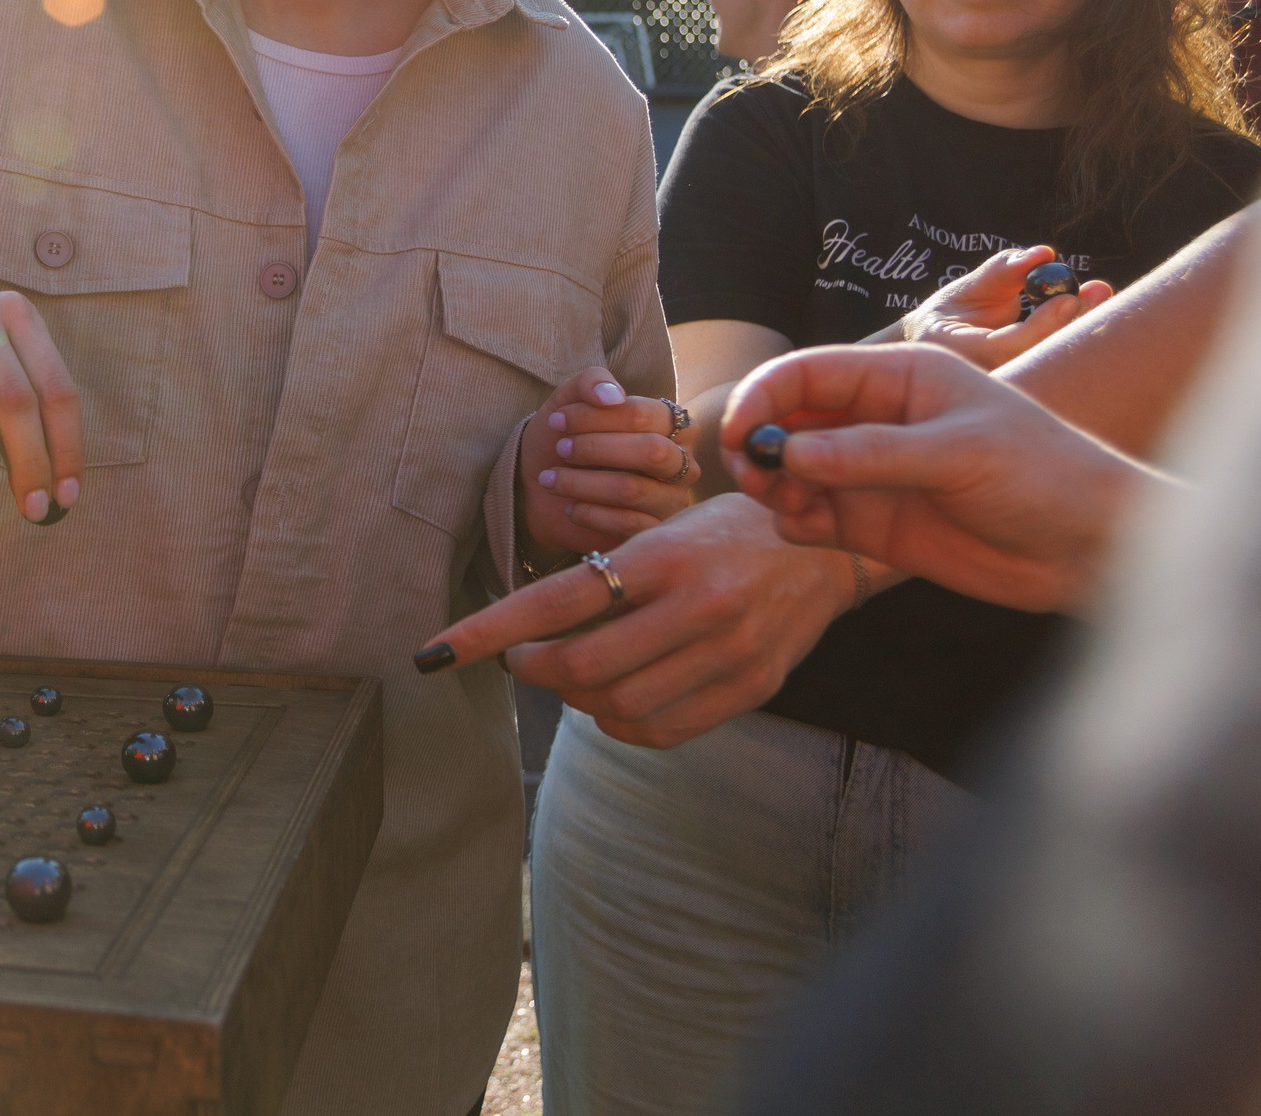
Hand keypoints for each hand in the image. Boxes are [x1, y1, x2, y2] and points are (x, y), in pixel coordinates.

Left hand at [418, 493, 857, 747]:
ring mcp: (728, 655)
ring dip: (574, 697)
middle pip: (579, 667)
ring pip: (615, 706)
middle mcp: (697, 607)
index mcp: (663, 556)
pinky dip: (618, 721)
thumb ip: (606, 579)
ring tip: (572, 671)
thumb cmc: (724, 532)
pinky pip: (659, 729)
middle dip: (529, 668)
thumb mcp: (662, 532)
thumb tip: (531, 633)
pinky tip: (614, 697)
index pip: (554, 601)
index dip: (486, 632)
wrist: (827, 550)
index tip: (434, 653)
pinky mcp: (749, 689)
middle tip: (518, 657)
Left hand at [518, 366, 700, 555]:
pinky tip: (570, 507)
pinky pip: (627, 524)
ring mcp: (672, 500)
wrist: (541, 488)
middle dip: (595, 448)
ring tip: (551, 480)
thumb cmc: (563, 438)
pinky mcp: (654, 533)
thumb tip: (613, 395)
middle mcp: (682, 461)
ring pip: (633, 489)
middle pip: (651, 451)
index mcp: (672, 424)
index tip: (557, 420)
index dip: (597, 416)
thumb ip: (591, 382)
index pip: (644, 414)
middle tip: (560, 449)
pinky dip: (590, 513)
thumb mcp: (568, 401)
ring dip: (582, 483)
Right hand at [722, 344, 1148, 613]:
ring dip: (773, 487)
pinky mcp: (872, 523)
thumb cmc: (1044, 476)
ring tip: (793, 509)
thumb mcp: (959, 454)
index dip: (762, 397)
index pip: (807, 373)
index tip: (738, 435)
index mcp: (900, 377)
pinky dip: (793, 522)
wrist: (1092, 549)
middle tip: (757, 481)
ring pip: (789, 470)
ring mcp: (871, 472)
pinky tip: (811, 530)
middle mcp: (876, 420)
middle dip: (758, 446)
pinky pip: (808, 515)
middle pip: (785, 420)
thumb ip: (870, 455)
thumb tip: (786, 455)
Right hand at [900, 245, 1112, 370]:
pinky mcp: (1030, 390)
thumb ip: (1003, 271)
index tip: (1070, 298)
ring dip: (1081, 328)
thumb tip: (1044, 254)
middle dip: (1073, 325)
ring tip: (1098, 292)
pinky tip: (1090, 310)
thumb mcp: (967, 288)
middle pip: (1038, 359)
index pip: (1006, 346)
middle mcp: (984, 377)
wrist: (941, 350)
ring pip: (1052, 365)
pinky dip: (1075, 337)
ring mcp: (1009, 388)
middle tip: (1099, 290)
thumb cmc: (951, 315)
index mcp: (959, 351)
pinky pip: (1057, 366)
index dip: (1042, 324)